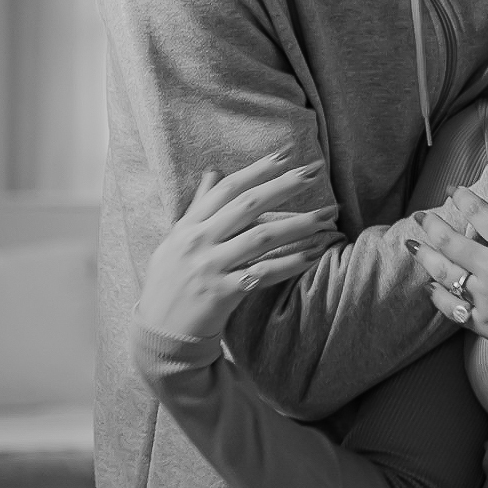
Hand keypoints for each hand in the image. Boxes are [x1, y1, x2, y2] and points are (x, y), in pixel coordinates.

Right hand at [137, 154, 336, 340]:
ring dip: (299, 224)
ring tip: (329, 215)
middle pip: (248, 204)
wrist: (159, 333)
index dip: (258, 169)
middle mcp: (198, 241)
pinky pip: (264, 274)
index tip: (286, 155)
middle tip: (315, 171)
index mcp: (188, 226)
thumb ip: (198, 207)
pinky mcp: (222, 293)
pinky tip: (316, 254)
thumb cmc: (170, 283)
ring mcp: (210, 267)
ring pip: (262, 237)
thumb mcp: (176, 241)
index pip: (227, 188)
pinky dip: (292, 263)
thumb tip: (213, 171)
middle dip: (285, 185)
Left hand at [408, 182, 487, 348]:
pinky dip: (438, 297)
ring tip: (412, 246)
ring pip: (443, 273)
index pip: (479, 212)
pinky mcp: (485, 325)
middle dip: (431, 224)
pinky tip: (430, 288)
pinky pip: (452, 309)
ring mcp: (486, 298)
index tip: (451, 191)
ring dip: (425, 257)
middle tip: (419, 216)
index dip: (461, 198)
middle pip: (450, 241)